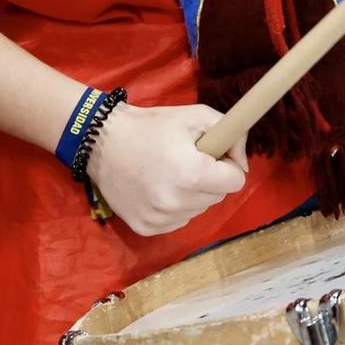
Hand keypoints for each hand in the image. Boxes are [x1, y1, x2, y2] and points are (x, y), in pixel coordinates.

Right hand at [84, 102, 246, 236]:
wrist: (102, 142)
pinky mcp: (145, 228)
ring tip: (171, 172)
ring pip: (198, 209)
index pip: (236, 182)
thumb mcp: (195, 116)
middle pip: (218, 197)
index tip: (214, 155)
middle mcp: (177, 202)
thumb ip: (230, 133)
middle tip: (190, 160)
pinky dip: (175, 206)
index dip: (229, 165)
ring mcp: (159, 219)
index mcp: (192, 175)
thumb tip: (242, 162)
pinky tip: (158, 187)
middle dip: (211, 179)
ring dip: (193, 193)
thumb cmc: (151, 125)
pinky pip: (178, 220)